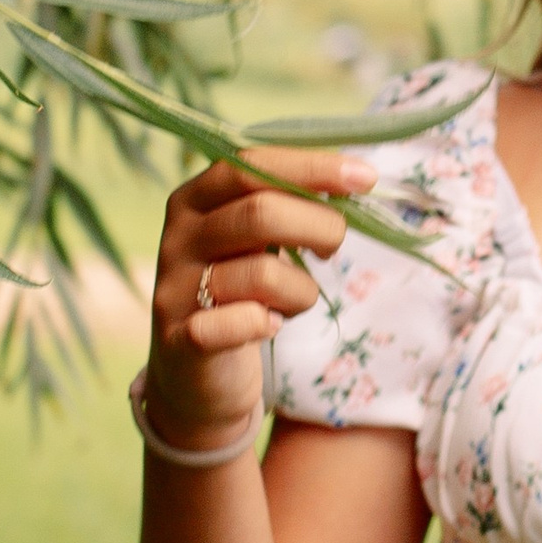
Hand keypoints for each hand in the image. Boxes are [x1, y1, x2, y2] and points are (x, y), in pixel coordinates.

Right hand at [142, 146, 376, 451]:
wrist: (195, 376)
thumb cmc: (239, 295)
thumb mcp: (256, 242)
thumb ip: (287, 205)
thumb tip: (353, 177)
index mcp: (194, 200)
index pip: (250, 166)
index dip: (310, 168)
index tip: (365, 177)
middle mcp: (178, 237)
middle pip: (260, 214)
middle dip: (319, 227)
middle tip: (332, 249)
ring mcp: (175, 288)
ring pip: (263, 275)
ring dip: (300, 291)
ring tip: (292, 302)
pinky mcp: (181, 340)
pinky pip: (241, 323)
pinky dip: (266, 324)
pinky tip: (268, 326)